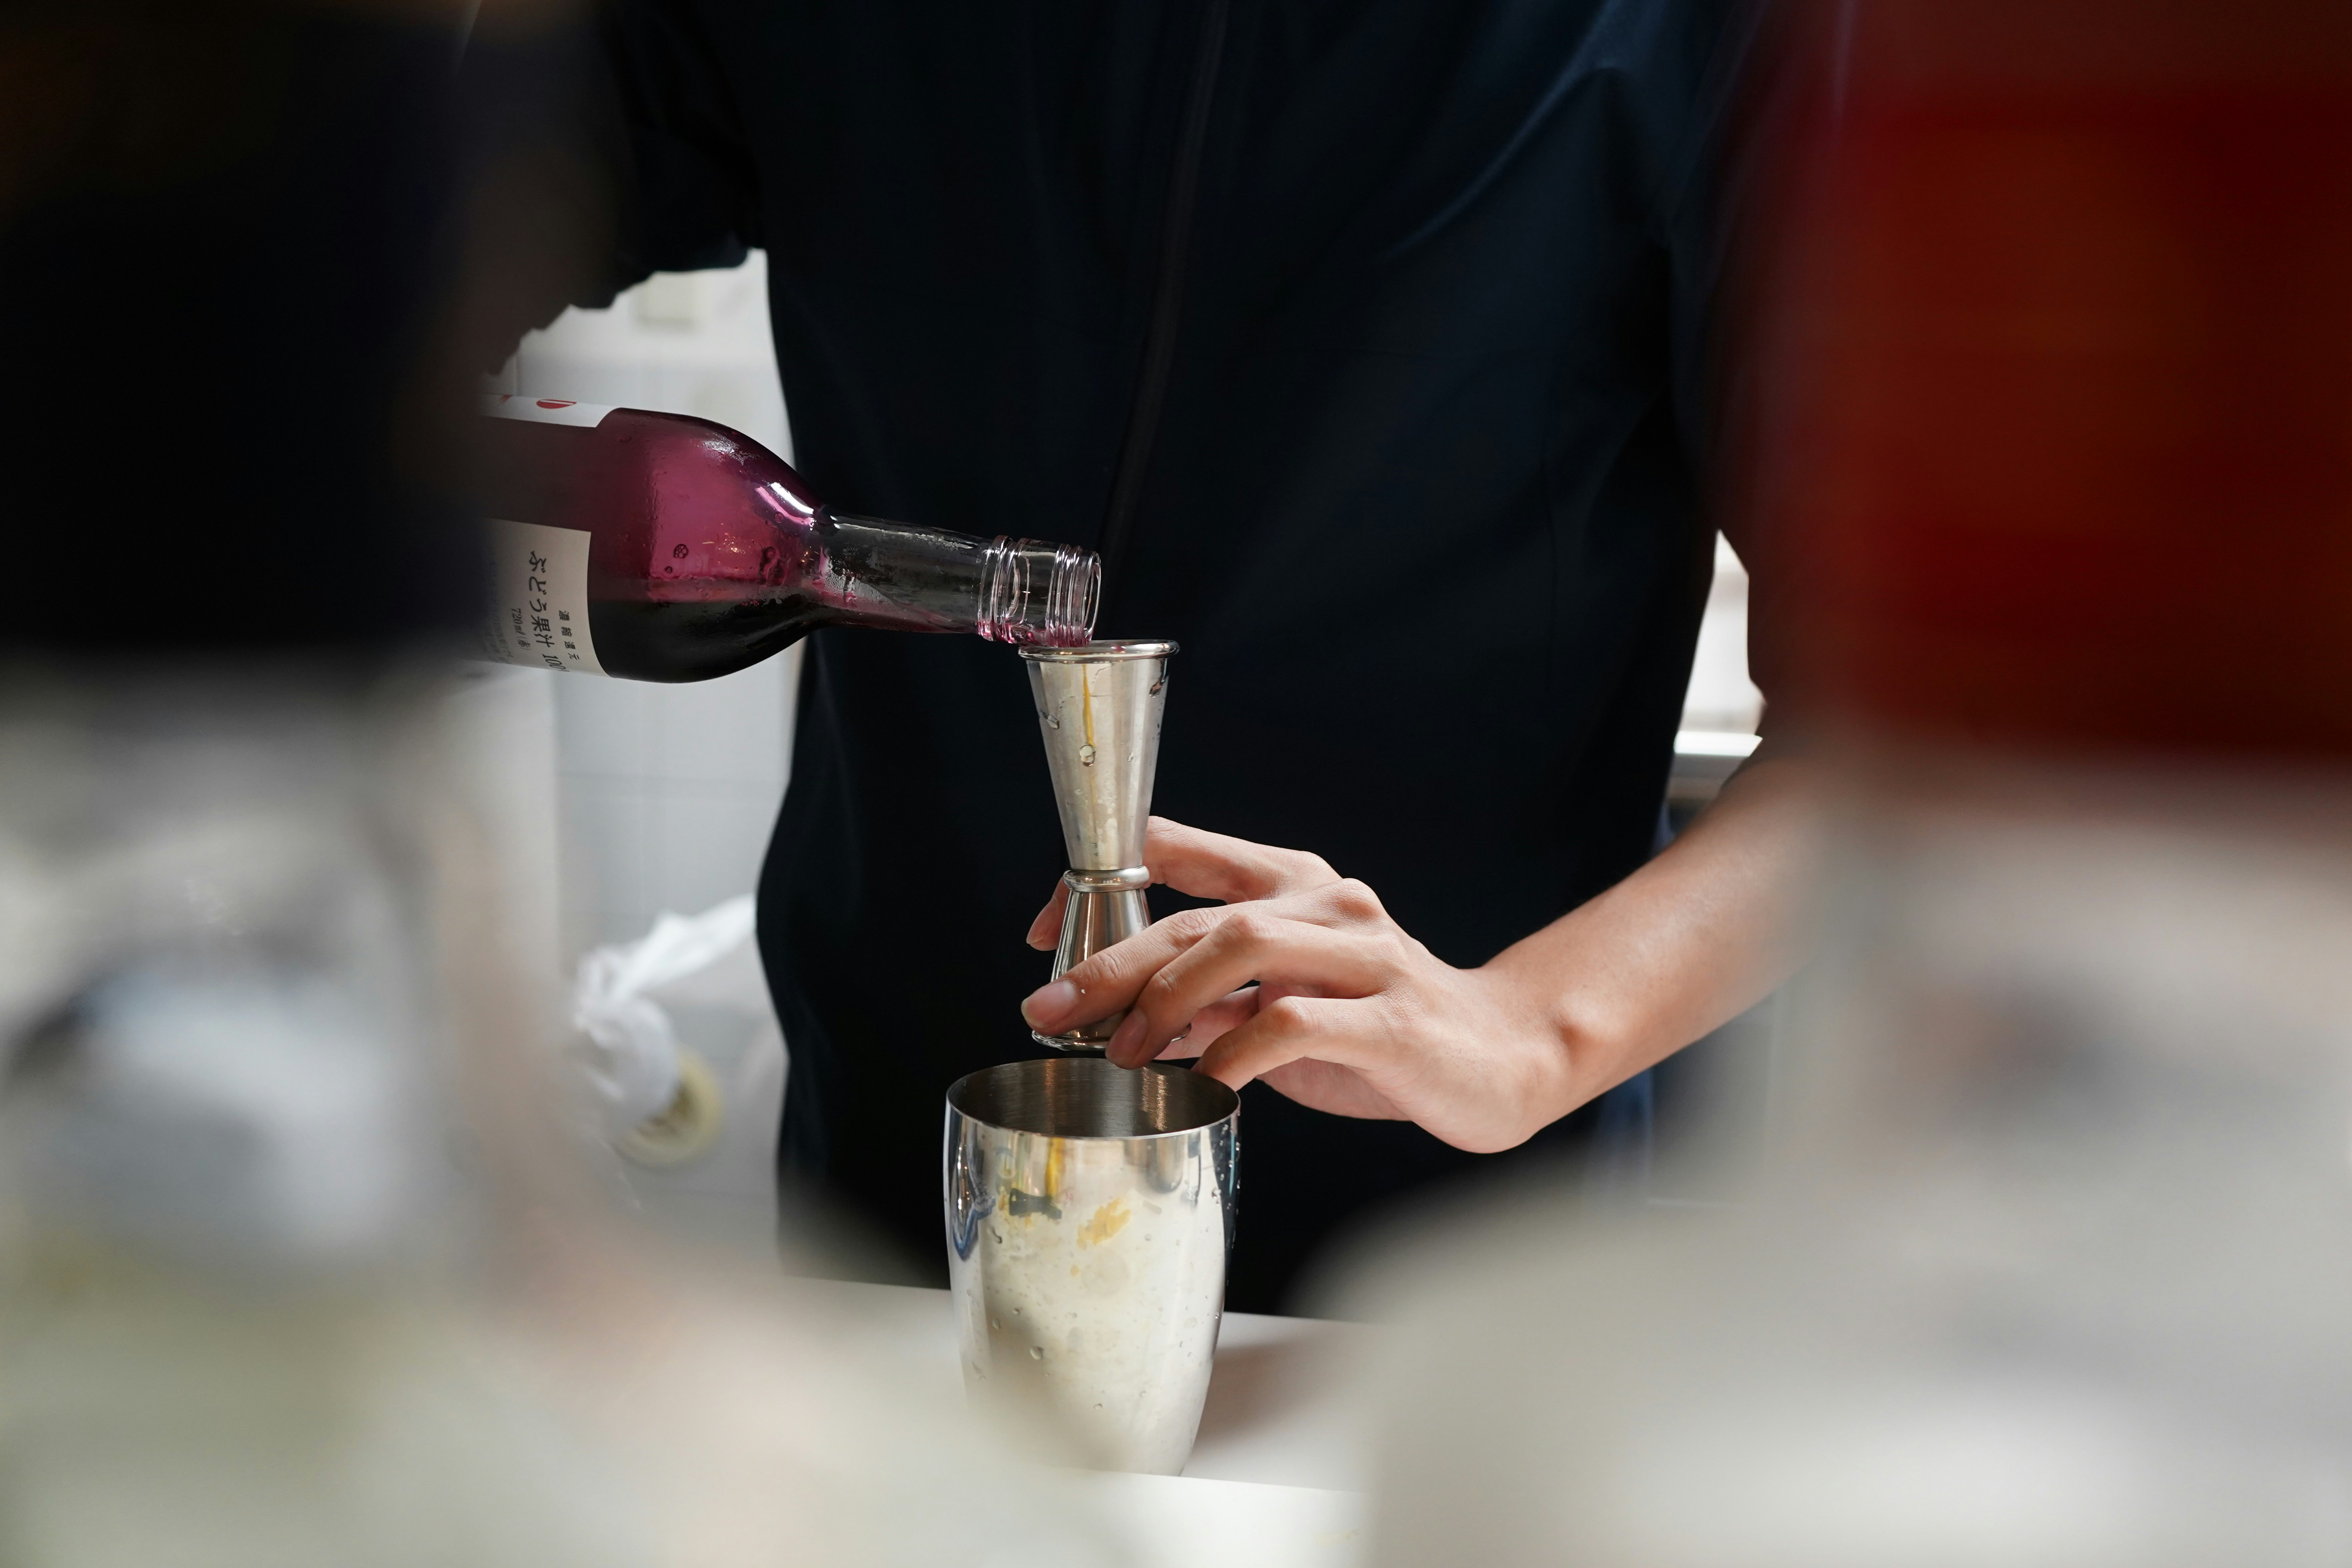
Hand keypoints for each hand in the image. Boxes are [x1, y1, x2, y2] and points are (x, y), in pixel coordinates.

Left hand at [1019, 818, 1578, 1152]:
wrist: (1505, 1057)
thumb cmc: (1383, 1033)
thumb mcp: (1281, 1009)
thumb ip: (1209, 1005)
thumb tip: (1118, 1022)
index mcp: (1295, 885)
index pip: (1178, 850)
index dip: (1100, 880)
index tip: (1042, 932)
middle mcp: (1328, 904)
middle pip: (1197, 914)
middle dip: (1110, 960)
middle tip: (1050, 1006)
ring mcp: (1364, 957)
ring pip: (1239, 946)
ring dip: (1162, 1002)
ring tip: (1118, 1053)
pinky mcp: (1390, 1018)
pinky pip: (1288, 1024)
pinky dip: (1229, 1057)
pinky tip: (1198, 1090)